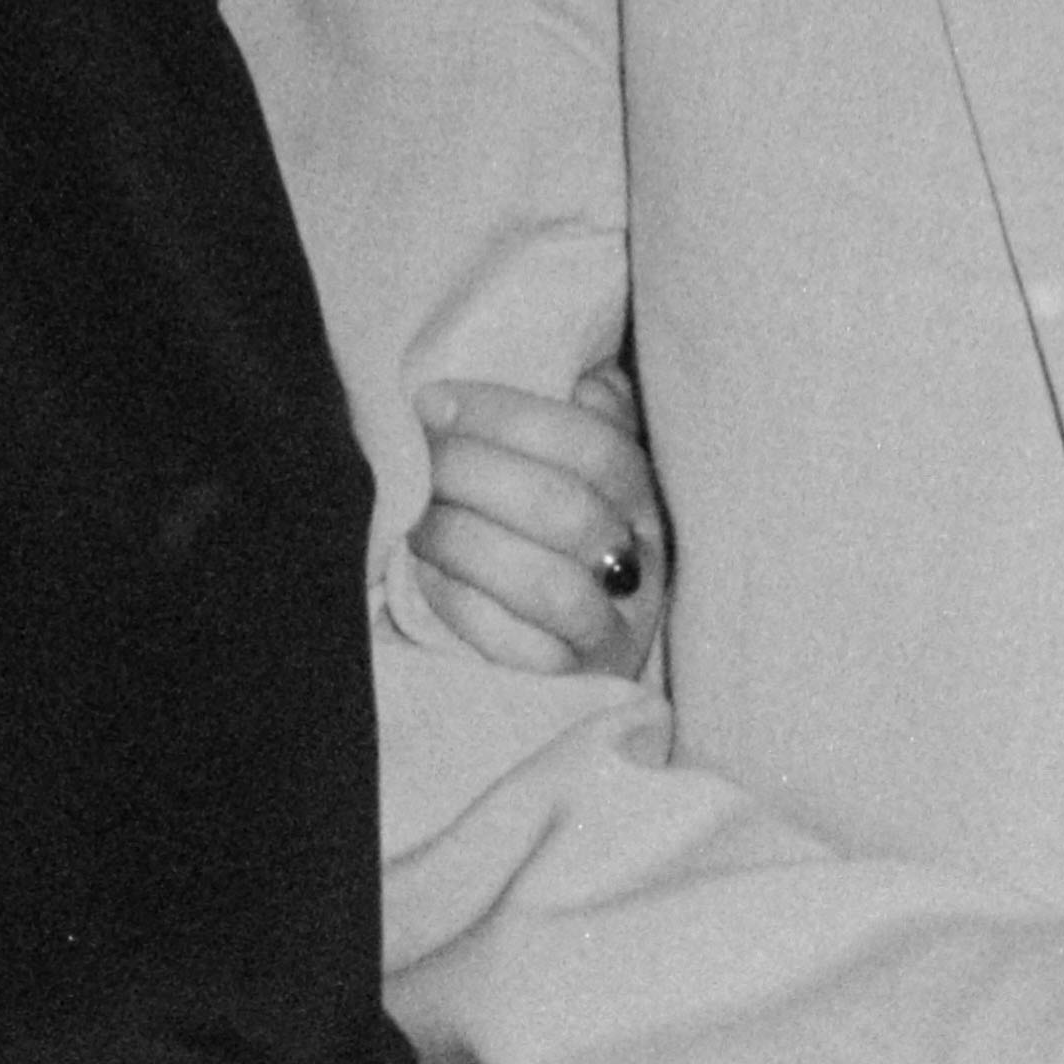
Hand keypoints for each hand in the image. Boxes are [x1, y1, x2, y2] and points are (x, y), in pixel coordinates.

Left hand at [413, 358, 663, 678]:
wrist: (560, 656)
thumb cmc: (554, 547)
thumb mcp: (582, 482)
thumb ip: (592, 426)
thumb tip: (590, 378)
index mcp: (645, 504)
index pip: (597, 447)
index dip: (509, 417)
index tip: (435, 403)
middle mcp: (640, 570)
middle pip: (565, 510)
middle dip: (473, 473)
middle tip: (418, 459)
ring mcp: (609, 633)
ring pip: (545, 584)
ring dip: (463, 539)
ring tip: (418, 518)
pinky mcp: (569, 684)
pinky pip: (513, 645)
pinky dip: (461, 601)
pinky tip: (429, 573)